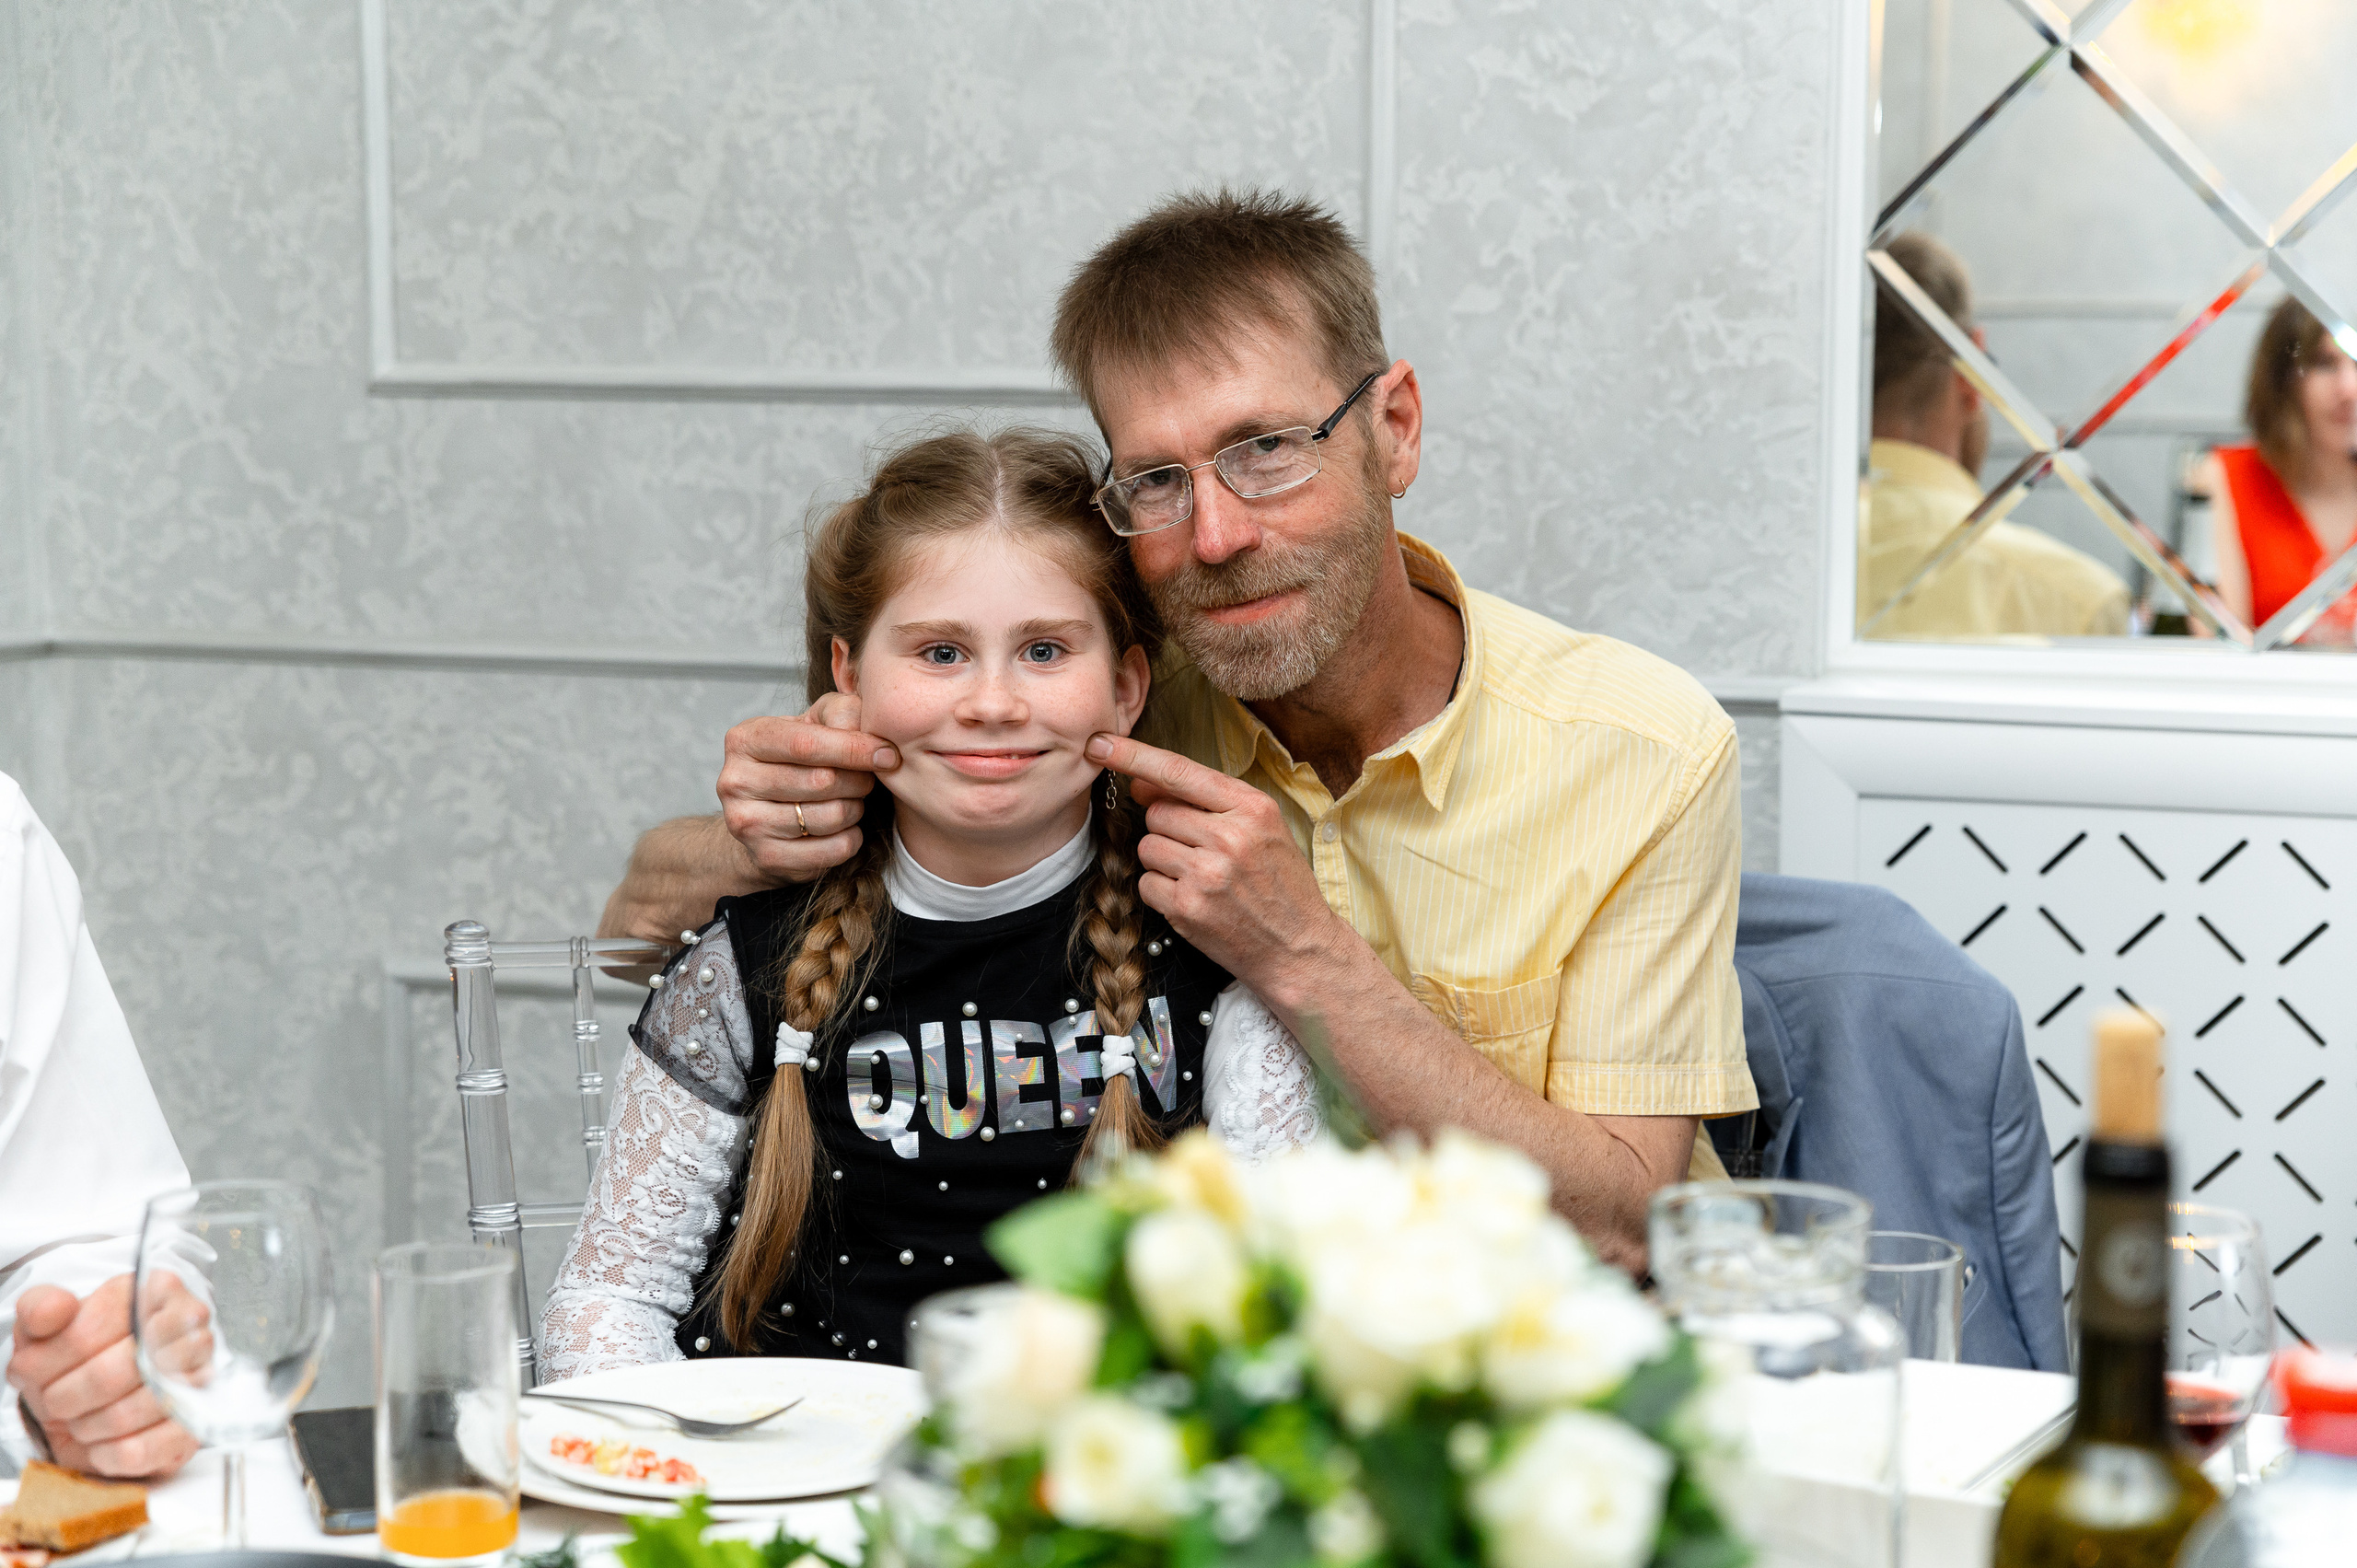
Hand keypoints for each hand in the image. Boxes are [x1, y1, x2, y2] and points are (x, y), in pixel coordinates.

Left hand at [8, 1276, 199, 1478]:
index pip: (89, 1331)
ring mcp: (200, 1378)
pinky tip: (100, 1442)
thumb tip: (53, 1310)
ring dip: (85, 1426)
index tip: (34, 1371)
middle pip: (113, 1373)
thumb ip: (40, 1308)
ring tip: (79, 1418)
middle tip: (55, 1400)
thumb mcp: (49, 1324)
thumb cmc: (79, 1357)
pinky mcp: (192, 1428)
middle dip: (67, 1397)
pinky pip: (138, 1451)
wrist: (100, 1397)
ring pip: (126, 1414)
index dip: (49, 1360)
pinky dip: (105, 1454)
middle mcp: (189, 1329)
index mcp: (155, 1291)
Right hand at [719, 694, 899, 880]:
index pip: (806, 744)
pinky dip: (851, 838)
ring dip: (855, 809)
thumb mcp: (815, 724)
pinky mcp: (766, 857)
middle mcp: (735, 781)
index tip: (888, 754)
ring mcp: (746, 823)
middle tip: (867, 779)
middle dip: (859, 780)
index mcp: (745, 739)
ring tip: (851, 801)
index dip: (854, 748)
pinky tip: (843, 828)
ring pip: (830, 817)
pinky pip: (833, 850)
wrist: (764, 815)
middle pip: (822, 781)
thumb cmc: (799, 760)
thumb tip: (872, 738)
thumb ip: (841, 714)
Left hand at [1087, 732, 1342, 998]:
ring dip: (1162, 861)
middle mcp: (1229, 837)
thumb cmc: (1281, 885)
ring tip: (1200, 877)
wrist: (1299, 949)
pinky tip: (1193, 900)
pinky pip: (1146, 884)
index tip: (1100, 743)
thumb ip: (1207, 802)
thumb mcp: (1262, 830)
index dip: (1133, 755)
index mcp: (1252, 808)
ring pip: (1147, 847)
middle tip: (1197, 850)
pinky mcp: (1188, 908)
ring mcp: (1207, 874)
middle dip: (1166, 828)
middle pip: (1157, 812)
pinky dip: (1161, 892)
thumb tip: (1143, 784)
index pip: (1178, 771)